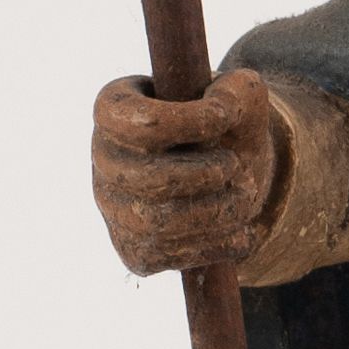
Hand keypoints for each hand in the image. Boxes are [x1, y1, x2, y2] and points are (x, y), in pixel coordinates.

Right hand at [92, 67, 278, 274]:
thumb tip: (225, 107)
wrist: (234, 177)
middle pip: (150, 179)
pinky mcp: (134, 251)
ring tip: (245, 195)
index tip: (225, 117)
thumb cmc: (227, 128)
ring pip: (159, 224)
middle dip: (207, 174)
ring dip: (217, 212)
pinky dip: (214, 246)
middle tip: (237, 166)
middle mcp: (103, 160)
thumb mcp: (239, 96)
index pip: (140, 123)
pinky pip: (168, 257)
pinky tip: (239, 230)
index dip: (189, 121)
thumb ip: (238, 91)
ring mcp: (113, 209)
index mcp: (115, 110)